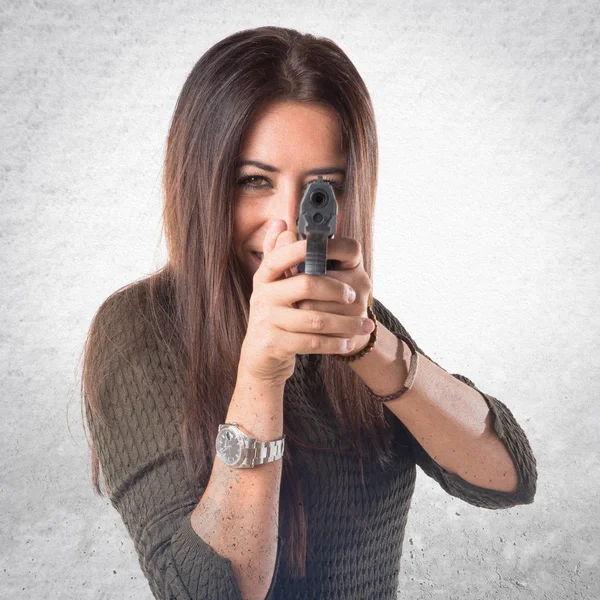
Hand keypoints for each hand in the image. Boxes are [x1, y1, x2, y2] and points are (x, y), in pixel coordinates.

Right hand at [239, 220, 373, 386]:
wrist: (260, 355)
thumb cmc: (276, 314)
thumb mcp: (274, 285)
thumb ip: (279, 254)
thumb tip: (281, 223)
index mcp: (266, 276)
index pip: (283, 254)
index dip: (307, 249)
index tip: (334, 251)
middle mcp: (263, 295)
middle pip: (306, 284)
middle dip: (336, 290)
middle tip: (354, 296)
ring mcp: (268, 320)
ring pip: (315, 318)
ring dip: (345, 323)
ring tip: (364, 325)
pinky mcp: (275, 344)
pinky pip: (312, 342)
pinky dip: (334, 344)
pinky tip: (348, 343)